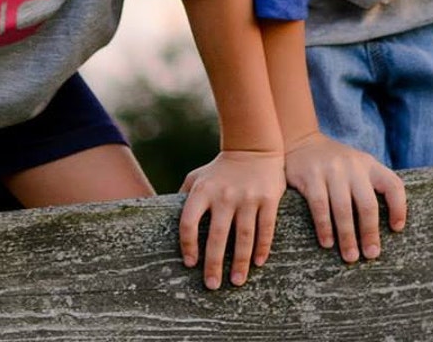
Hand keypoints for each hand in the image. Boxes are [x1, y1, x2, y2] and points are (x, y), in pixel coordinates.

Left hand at [179, 148, 284, 288]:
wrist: (253, 146)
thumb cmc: (220, 168)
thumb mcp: (197, 176)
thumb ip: (183, 195)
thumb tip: (165, 216)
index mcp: (203, 190)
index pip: (189, 221)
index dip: (188, 244)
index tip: (190, 263)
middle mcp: (224, 195)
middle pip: (216, 235)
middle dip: (214, 264)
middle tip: (212, 285)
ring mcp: (247, 197)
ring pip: (243, 237)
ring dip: (240, 263)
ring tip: (236, 282)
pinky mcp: (268, 199)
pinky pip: (265, 229)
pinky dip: (262, 248)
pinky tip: (258, 263)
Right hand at [283, 131, 405, 262]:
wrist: (300, 140)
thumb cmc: (334, 163)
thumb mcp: (356, 165)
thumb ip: (369, 186)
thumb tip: (386, 227)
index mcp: (368, 164)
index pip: (392, 184)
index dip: (399, 208)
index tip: (397, 229)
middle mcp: (352, 165)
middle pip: (367, 204)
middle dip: (370, 233)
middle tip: (371, 254)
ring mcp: (331, 169)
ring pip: (343, 208)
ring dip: (347, 236)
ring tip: (350, 256)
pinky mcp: (310, 175)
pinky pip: (320, 206)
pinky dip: (324, 227)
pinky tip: (327, 242)